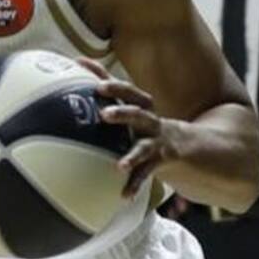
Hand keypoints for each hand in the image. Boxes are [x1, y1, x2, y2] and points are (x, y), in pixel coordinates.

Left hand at [80, 58, 178, 196]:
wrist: (182, 144)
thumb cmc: (143, 121)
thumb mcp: (128, 103)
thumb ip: (104, 84)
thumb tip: (77, 64)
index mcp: (140, 105)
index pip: (127, 90)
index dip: (111, 84)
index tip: (94, 81)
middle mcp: (149, 120)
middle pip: (137, 112)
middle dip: (123, 112)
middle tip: (104, 114)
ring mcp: (155, 141)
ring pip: (144, 147)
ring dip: (131, 156)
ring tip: (119, 166)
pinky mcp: (159, 161)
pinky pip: (146, 175)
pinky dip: (134, 184)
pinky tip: (123, 194)